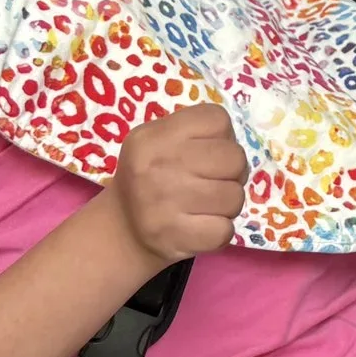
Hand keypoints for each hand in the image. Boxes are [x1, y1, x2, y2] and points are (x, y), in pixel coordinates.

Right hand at [107, 103, 243, 265]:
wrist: (121, 230)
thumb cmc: (150, 178)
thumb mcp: (157, 142)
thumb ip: (194, 134)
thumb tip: (234, 146)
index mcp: (153, 137)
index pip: (217, 120)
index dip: (225, 137)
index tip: (211, 153)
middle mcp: (156, 167)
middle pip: (234, 158)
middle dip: (233, 172)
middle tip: (215, 182)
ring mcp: (163, 204)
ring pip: (234, 197)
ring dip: (228, 204)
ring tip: (207, 205)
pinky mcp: (174, 237)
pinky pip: (225, 230)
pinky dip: (220, 231)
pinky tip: (202, 227)